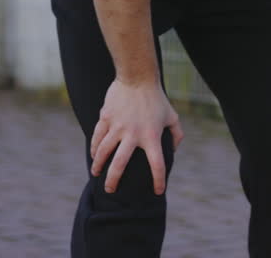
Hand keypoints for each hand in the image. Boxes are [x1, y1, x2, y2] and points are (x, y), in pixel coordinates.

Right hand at [90, 79, 184, 194]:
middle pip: (120, 164)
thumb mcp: (172, 116)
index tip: (158, 191)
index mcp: (151, 136)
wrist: (137, 78)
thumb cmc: (157, 99)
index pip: (157, 164)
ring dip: (98, 166)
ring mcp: (117, 126)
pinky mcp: (106, 118)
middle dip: (113, 180)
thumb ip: (176, 135)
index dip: (159, 180)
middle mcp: (133, 134)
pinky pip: (97, 137)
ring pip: (104, 152)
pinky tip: (94, 156)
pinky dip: (95, 149)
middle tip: (110, 191)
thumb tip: (172, 151)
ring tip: (96, 174)